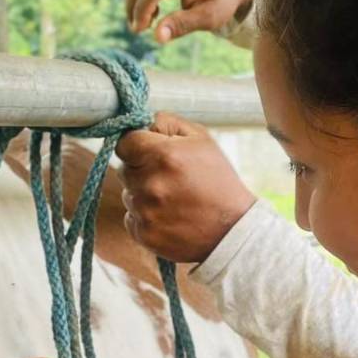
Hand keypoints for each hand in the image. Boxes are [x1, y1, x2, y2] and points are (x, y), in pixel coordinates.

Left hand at [116, 113, 254, 262]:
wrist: (232, 230)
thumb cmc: (218, 180)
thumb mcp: (201, 139)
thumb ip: (166, 122)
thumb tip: (141, 122)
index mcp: (163, 155)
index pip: (124, 142)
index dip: (136, 145)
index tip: (148, 151)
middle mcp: (150, 184)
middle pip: (124, 169)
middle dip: (141, 169)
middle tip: (168, 177)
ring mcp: (145, 212)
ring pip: (128, 194)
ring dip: (143, 194)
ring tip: (172, 199)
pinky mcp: (143, 234)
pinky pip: (131, 218)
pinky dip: (145, 216)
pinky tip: (169, 216)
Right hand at [124, 0, 254, 44]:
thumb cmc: (222, 0)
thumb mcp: (209, 17)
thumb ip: (182, 25)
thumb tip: (158, 37)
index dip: (142, 10)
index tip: (140, 30)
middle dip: (132, 6)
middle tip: (138, 29)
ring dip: (133, 1)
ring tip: (148, 21)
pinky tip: (153, 9)